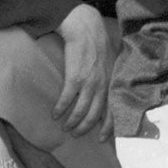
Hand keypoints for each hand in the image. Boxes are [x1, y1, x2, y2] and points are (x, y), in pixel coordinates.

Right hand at [54, 5, 113, 138]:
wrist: (86, 29)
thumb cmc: (98, 45)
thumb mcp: (111, 63)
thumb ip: (109, 78)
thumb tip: (108, 93)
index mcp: (112, 81)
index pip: (113, 109)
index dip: (108, 126)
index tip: (101, 139)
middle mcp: (103, 84)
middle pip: (94, 115)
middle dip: (84, 127)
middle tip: (74, 133)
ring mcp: (89, 81)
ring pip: (80, 111)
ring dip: (71, 122)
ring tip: (64, 126)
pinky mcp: (75, 77)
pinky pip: (66, 100)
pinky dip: (59, 109)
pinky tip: (54, 113)